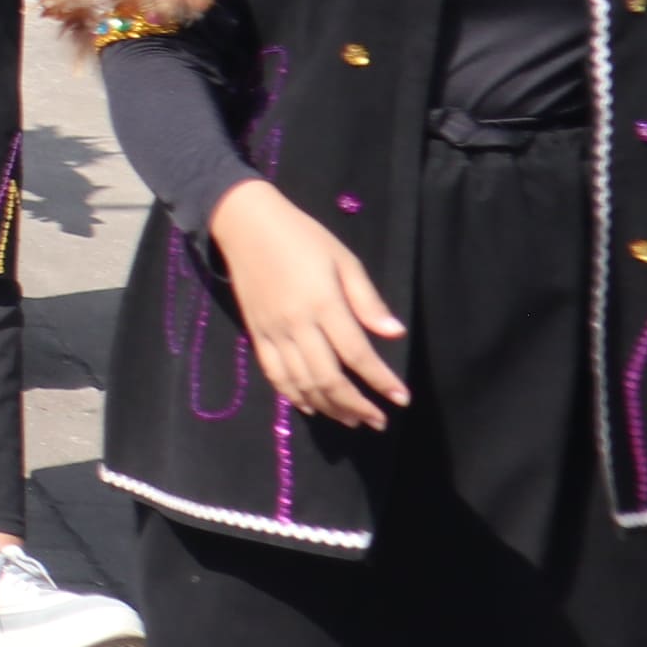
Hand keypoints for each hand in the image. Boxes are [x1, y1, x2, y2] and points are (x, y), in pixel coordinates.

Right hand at [207, 180, 409, 429]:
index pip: (357, 354)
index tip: (401, 399)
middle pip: (328, 377)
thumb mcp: (343, 259)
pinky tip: (310, 407)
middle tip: (378, 421)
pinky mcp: (255, 333)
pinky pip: (274, 373)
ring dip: (329, 407)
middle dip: (356, 405)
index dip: (380, 380)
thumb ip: (367, 300)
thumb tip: (394, 333)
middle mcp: (297, 324)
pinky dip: (293, 395)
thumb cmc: (302, 237)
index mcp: (323, 303)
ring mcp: (273, 331)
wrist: (245, 224)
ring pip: (302, 382)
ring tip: (351, 420)